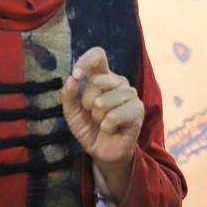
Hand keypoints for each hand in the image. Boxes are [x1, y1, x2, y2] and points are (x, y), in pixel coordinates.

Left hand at [63, 47, 143, 168]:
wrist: (103, 151)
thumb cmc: (89, 128)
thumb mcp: (72, 113)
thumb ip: (69, 95)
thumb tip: (71, 79)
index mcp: (103, 77)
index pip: (98, 55)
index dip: (86, 61)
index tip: (77, 75)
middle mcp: (118, 82)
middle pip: (96, 81)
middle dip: (86, 102)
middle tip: (92, 114)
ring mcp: (130, 94)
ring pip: (103, 101)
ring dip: (97, 118)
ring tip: (103, 122)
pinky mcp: (138, 110)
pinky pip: (113, 116)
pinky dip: (107, 127)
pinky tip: (112, 129)